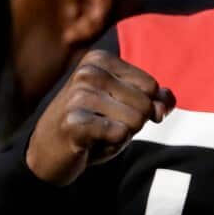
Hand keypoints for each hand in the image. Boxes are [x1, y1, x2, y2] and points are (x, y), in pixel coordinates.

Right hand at [26, 50, 174, 185]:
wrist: (47, 154)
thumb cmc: (92, 125)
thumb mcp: (127, 107)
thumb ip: (155, 100)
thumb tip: (165, 105)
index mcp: (99, 60)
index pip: (152, 87)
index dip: (144, 107)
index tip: (114, 110)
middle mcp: (88, 72)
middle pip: (146, 104)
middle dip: (133, 123)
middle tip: (103, 125)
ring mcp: (78, 96)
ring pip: (136, 120)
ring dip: (122, 135)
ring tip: (97, 134)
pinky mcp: (74, 122)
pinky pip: (120, 134)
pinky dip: (112, 145)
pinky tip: (90, 144)